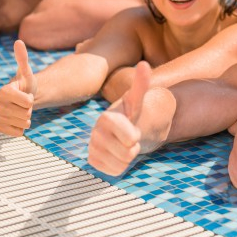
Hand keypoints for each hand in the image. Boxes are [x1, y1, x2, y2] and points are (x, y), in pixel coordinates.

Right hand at [0, 40, 37, 136]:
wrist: (23, 99)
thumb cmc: (26, 85)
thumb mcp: (27, 73)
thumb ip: (23, 59)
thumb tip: (18, 41)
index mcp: (4, 91)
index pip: (26, 101)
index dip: (31, 100)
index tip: (28, 96)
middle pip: (25, 114)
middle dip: (30, 110)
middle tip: (25, 105)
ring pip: (21, 124)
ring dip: (27, 120)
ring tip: (23, 112)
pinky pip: (14, 133)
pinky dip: (20, 130)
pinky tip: (19, 122)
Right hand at [88, 61, 150, 175]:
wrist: (127, 129)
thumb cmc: (134, 113)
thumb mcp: (139, 99)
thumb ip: (141, 83)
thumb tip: (144, 64)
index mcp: (106, 118)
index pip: (130, 137)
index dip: (135, 136)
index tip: (134, 129)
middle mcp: (95, 133)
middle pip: (128, 153)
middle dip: (134, 147)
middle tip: (131, 137)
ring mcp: (93, 148)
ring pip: (122, 163)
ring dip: (129, 156)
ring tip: (125, 144)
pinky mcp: (93, 162)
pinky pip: (115, 171)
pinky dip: (121, 165)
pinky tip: (118, 153)